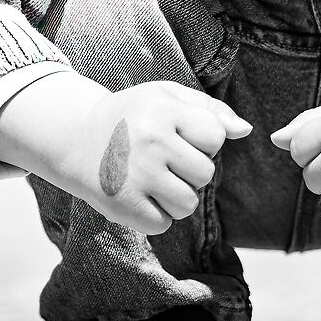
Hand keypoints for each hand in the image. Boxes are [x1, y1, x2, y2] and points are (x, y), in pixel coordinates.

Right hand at [0, 73, 251, 235]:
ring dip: (176, 198)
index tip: (179, 136)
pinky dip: (155, 216)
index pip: (215, 138)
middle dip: (190, 172)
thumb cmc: (132, 116)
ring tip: (153, 181)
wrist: (75, 138)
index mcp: (163, 109)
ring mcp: (135, 175)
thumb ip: (210, 110)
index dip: (203, 141)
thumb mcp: (166, 97)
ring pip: (187, 204)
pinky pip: (162, 224)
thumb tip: (245, 131)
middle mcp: (149, 141)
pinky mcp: (121, 204)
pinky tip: (139, 196)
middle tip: (164, 161)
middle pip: (205, 174)